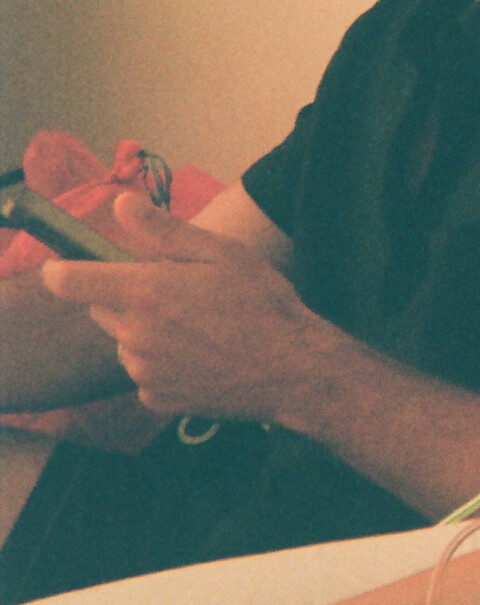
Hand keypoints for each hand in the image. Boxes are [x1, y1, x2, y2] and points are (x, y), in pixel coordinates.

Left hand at [38, 191, 331, 427]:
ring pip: (124, 342)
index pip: (70, 281)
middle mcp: (135, 336)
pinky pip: (143, 374)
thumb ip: (164, 231)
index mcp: (146, 292)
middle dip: (124, 295)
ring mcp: (143, 372)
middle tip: (175, 291)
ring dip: (144, 331)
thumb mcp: (220, 253)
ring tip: (195, 326)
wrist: (291, 369)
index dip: (62, 270)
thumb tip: (121, 205)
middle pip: (101, 309)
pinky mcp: (156, 399)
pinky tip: (198, 355)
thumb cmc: (262, 304)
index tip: (67, 265)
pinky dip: (160, 364)